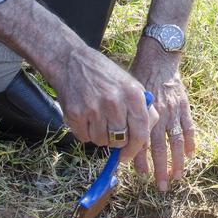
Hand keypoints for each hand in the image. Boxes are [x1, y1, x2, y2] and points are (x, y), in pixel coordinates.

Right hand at [53, 45, 156, 162]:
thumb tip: (145, 141)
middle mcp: (114, 102)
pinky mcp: (75, 114)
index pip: (141, 133)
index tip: (128, 155)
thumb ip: (143, 111)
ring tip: (98, 118)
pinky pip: (84, 138)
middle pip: (120, 141)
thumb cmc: (106, 76)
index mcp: (133, 95)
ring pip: (102, 142)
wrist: (72, 62)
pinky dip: (85, 133)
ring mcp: (93, 109)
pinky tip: (86, 116)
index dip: (135, 149)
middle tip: (112, 131)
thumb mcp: (131, 86)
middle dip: (117, 142)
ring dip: (100, 136)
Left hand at [130, 42, 194, 189]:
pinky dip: (190, 142)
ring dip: (177, 162)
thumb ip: (127, 117)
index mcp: (143, 114)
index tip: (141, 176)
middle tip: (160, 186)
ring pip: (176, 141)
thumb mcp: (128, 96)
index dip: (141, 161)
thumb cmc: (139, 78)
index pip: (141, 143)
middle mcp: (158, 115)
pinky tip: (190, 155)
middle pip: (160, 147)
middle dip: (160, 169)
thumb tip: (118, 139)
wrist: (158, 59)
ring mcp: (173, 111)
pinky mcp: (185, 106)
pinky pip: (189, 127)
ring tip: (177, 177)